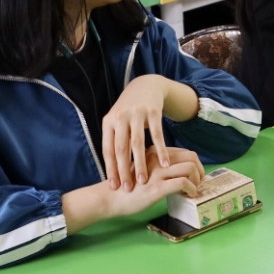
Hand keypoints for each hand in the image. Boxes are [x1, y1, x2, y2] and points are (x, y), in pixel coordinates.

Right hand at [62, 145, 204, 233]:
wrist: (109, 198)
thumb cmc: (126, 187)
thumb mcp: (142, 170)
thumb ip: (156, 167)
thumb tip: (175, 173)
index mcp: (153, 153)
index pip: (184, 152)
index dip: (195, 164)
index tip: (196, 175)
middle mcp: (156, 159)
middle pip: (190, 156)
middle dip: (201, 169)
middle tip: (200, 181)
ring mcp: (157, 173)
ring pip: (189, 167)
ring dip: (198, 179)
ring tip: (195, 188)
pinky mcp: (156, 187)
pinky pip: (183, 182)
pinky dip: (191, 188)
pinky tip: (189, 195)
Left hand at [102, 74, 199, 191]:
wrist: (146, 85)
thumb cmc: (130, 110)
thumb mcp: (117, 121)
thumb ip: (115, 141)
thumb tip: (113, 170)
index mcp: (109, 122)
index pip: (108, 150)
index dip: (111, 169)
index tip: (115, 186)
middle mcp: (121, 117)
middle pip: (121, 148)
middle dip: (124, 170)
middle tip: (128, 188)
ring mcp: (137, 114)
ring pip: (138, 143)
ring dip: (141, 164)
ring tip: (143, 180)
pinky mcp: (153, 112)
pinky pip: (157, 135)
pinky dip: (161, 151)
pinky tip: (165, 164)